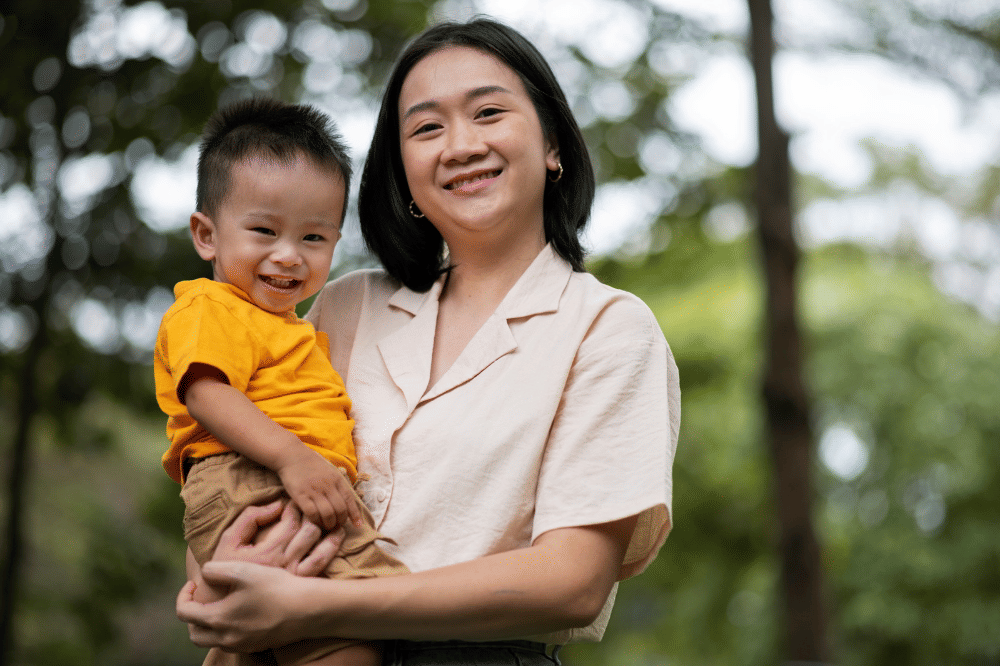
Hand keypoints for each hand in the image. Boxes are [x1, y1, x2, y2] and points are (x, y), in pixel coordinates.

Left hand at [177, 560, 313, 651]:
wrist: (308, 609)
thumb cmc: (276, 587)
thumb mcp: (243, 570)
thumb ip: (216, 569)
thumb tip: (203, 572)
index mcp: (218, 619)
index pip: (184, 613)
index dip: (183, 595)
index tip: (195, 584)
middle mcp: (227, 638)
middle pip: (194, 634)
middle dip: (193, 615)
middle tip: (204, 598)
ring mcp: (242, 645)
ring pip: (213, 641)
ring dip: (210, 624)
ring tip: (222, 605)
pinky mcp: (257, 646)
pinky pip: (232, 642)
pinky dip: (228, 630)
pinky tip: (242, 613)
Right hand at [215, 500, 343, 575]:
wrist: (225, 604)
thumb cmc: (225, 570)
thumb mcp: (229, 540)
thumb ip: (250, 518)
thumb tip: (277, 504)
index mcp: (269, 553)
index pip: (291, 521)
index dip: (295, 507)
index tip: (293, 501)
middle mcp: (286, 565)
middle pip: (311, 531)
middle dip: (313, 514)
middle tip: (313, 506)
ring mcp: (296, 577)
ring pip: (323, 550)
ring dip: (331, 532)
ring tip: (334, 520)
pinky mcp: (302, 586)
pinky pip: (323, 566)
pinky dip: (332, 550)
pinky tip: (337, 538)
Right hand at [275, 448, 361, 530]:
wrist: (292, 456)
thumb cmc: (311, 465)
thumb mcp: (330, 471)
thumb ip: (338, 484)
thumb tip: (346, 501)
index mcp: (337, 479)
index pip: (350, 499)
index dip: (355, 514)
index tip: (358, 525)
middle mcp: (328, 485)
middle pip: (340, 509)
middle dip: (340, 521)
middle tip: (337, 526)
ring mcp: (314, 490)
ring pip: (328, 513)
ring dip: (329, 524)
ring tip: (327, 526)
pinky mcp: (300, 495)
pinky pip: (312, 513)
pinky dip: (315, 521)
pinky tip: (314, 522)